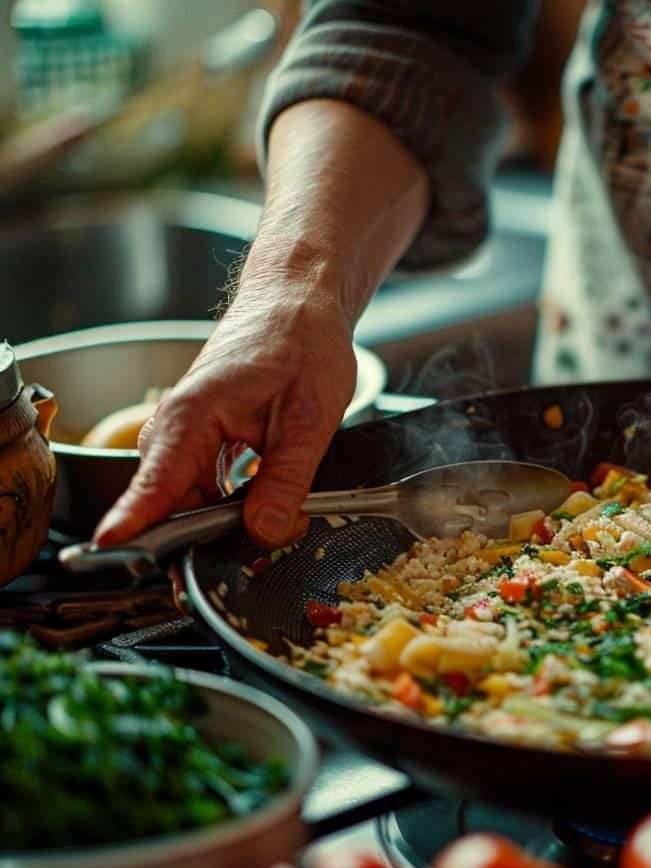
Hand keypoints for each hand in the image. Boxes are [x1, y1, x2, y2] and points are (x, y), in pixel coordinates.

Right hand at [93, 273, 356, 549]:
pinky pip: (206, 487)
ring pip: (191, 501)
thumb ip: (287, 479)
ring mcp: (187, 437)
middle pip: (169, 506)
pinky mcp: (203, 442)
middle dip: (206, 540)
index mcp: (192, 417)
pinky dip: (233, 504)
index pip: (153, 483)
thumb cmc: (301, 342)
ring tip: (279, 519)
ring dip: (225, 523)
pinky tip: (268, 503)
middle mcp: (177, 429)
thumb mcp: (310, 417)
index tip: (112, 554)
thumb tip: (266, 533)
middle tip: (256, 551)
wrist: (298, 303)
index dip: (133, 525)